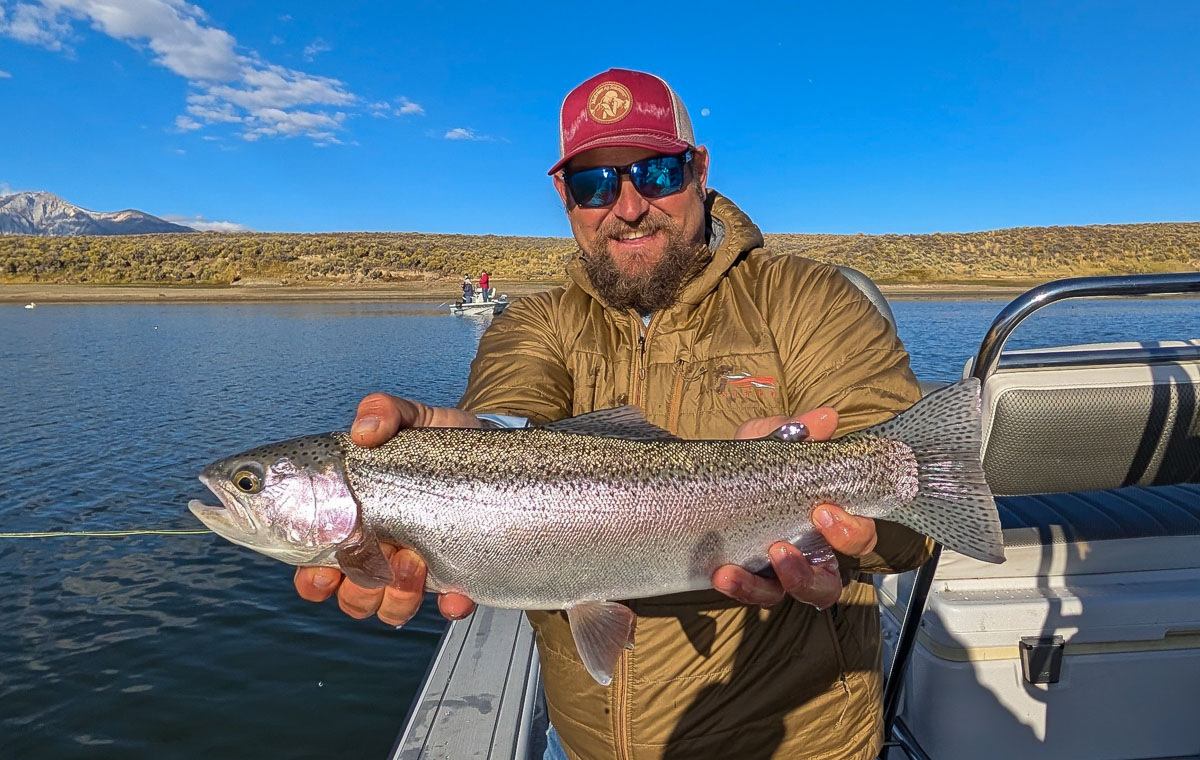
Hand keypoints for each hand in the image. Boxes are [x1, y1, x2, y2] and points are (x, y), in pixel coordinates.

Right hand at [293, 393, 478, 625]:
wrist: (497, 454)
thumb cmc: (441, 440)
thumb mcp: (413, 418)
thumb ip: (384, 412)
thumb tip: (364, 431)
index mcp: (354, 521)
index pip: (315, 561)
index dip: (311, 578)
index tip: (322, 570)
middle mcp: (380, 552)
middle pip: (348, 594)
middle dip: (353, 591)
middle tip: (373, 565)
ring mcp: (418, 569)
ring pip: (388, 607)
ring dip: (397, 596)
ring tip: (415, 562)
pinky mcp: (458, 576)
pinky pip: (448, 607)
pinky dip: (449, 606)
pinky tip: (457, 595)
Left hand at [712, 407, 879, 609]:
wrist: (700, 483)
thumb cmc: (749, 464)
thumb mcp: (764, 442)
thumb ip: (793, 431)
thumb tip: (825, 418)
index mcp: (825, 518)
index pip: (858, 534)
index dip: (851, 530)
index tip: (824, 510)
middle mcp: (811, 551)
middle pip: (833, 579)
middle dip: (813, 570)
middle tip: (785, 545)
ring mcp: (783, 572)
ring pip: (803, 593)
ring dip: (788, 580)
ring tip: (762, 558)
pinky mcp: (753, 583)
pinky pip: (756, 595)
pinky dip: (742, 588)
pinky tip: (723, 573)